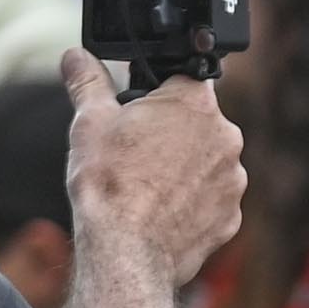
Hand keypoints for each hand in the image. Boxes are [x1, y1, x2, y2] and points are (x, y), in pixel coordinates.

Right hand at [61, 50, 246, 279]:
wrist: (126, 250)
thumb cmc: (109, 183)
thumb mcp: (89, 121)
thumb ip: (87, 81)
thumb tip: (75, 56)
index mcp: (195, 102)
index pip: (181, 79)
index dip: (156, 93)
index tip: (138, 110)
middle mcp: (226, 136)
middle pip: (195, 123)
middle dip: (168, 132)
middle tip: (134, 152)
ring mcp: (233, 179)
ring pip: (205, 162)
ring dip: (181, 168)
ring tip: (145, 185)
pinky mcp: (230, 216)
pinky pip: (210, 200)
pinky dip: (190, 202)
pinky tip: (161, 210)